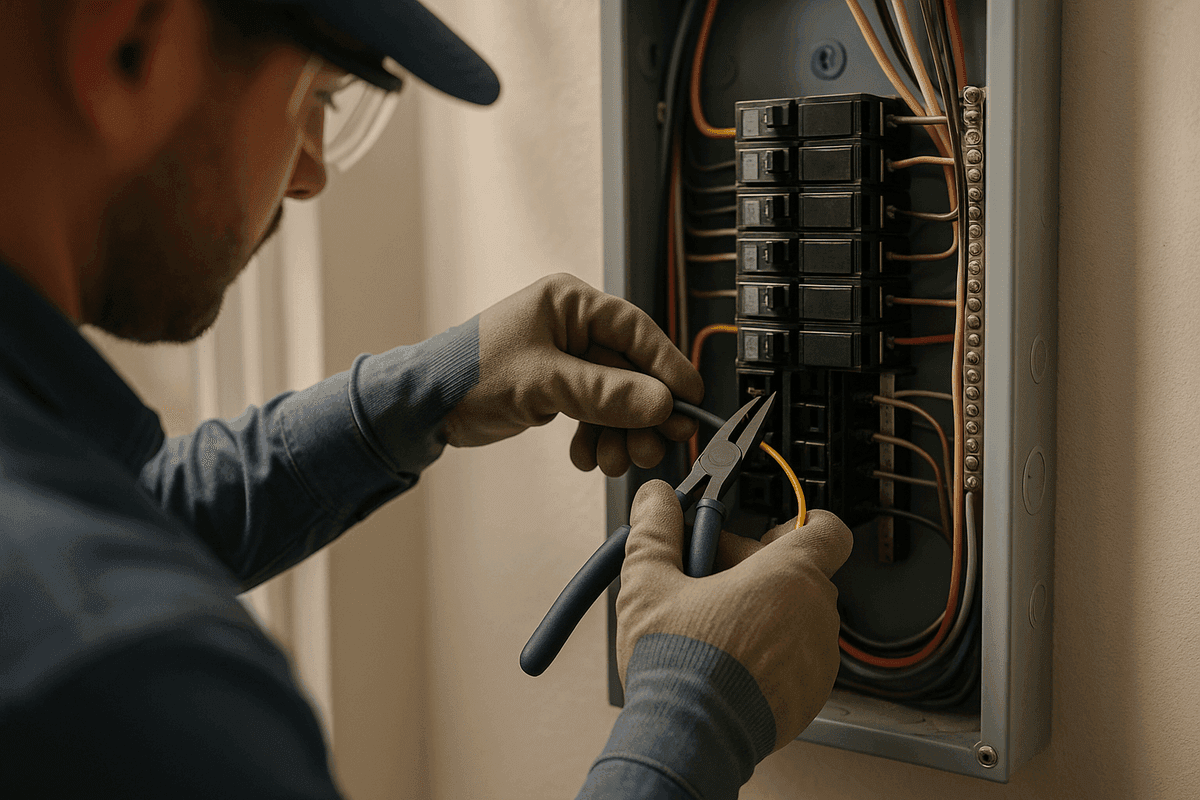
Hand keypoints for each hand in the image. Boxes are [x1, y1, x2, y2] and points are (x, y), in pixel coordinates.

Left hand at [442, 274, 703, 474]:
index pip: (636, 331)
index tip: (690, 401)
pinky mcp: (556, 388)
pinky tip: (587, 457)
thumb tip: (661, 403)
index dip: (668, 367)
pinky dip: (596, 438)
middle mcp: (571, 326)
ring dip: (619, 433)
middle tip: (654, 445)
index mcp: (569, 302)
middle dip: (642, 413)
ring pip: (614, 398)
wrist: (424, 407)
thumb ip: (606, 394)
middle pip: (630, 370)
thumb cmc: (469, 374)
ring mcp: (565, 359)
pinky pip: (593, 413)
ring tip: (615, 461)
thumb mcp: (544, 382)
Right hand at [616, 480, 852, 753]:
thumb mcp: (649, 582)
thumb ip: (656, 530)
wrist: (688, 737)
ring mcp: (818, 659)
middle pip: (800, 573)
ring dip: (765, 615)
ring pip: (798, 618)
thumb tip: (655, 499)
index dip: (799, 526)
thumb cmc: (677, 665)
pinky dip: (771, 656)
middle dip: (758, 572)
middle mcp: (816, 614)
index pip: (827, 529)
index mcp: (788, 575)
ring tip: (713, 628)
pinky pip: (798, 660)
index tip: (766, 536)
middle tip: (712, 581)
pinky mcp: (810, 696)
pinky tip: (727, 663)